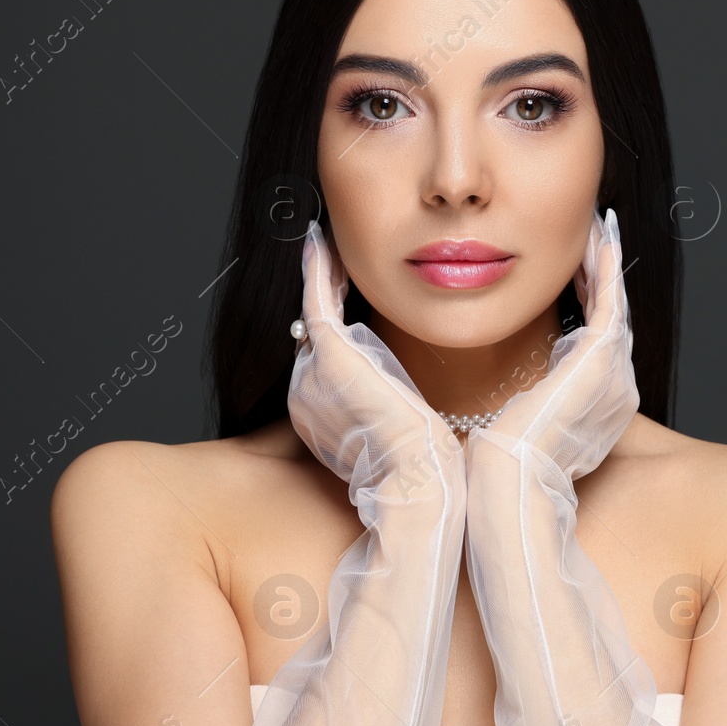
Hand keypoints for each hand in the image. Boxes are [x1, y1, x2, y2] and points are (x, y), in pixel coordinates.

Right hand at [287, 220, 462, 490]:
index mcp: (321, 419)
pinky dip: (317, 271)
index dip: (337, 338)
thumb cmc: (420, 470)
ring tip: (328, 250)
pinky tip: (319, 242)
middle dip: (324, 303)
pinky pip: (316, 301)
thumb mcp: (402, 439)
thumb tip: (411, 405)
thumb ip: (395, 415)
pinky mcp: (329, 355)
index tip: (347, 311)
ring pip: (316, 314)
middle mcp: (306, 395)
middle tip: (333, 265)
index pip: (327, 365)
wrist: (415, 482)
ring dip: (323, 281)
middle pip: (315, 338)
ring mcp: (312, 375)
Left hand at [470, 207, 639, 480]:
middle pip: (609, 322)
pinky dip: (607, 269)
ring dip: (604, 266)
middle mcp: (612, 390)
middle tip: (592, 242)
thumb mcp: (514, 427)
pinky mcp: (603, 357)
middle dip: (600, 281)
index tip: (569, 279)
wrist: (509, 477)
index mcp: (594, 409)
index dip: (586, 308)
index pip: (592, 347)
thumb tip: (500, 399)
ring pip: (613, 306)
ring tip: (595, 231)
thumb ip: (521, 406)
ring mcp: (612, 374)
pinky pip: (611, 301)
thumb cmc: (502, 464)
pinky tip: (600, 238)